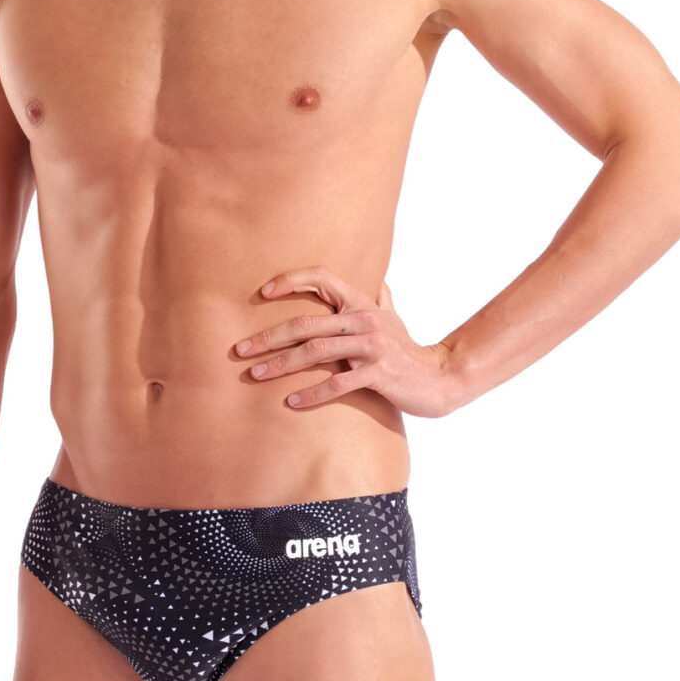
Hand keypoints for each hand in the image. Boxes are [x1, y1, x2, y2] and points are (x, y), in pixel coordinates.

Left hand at [231, 267, 459, 417]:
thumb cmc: (408, 350)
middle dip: (268, 337)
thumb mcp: (393, 318)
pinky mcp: (378, 373)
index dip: (292, 280)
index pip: (323, 278)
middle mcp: (364, 319)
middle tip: (239, 350)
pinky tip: (291, 402)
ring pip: (315, 352)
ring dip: (281, 365)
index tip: (263, 293)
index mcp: (362, 303)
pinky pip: (337, 383)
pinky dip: (312, 394)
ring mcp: (371, 346)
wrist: (440, 378)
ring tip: (255, 375)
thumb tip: (375, 278)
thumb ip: (379, 297)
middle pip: (305, 323)